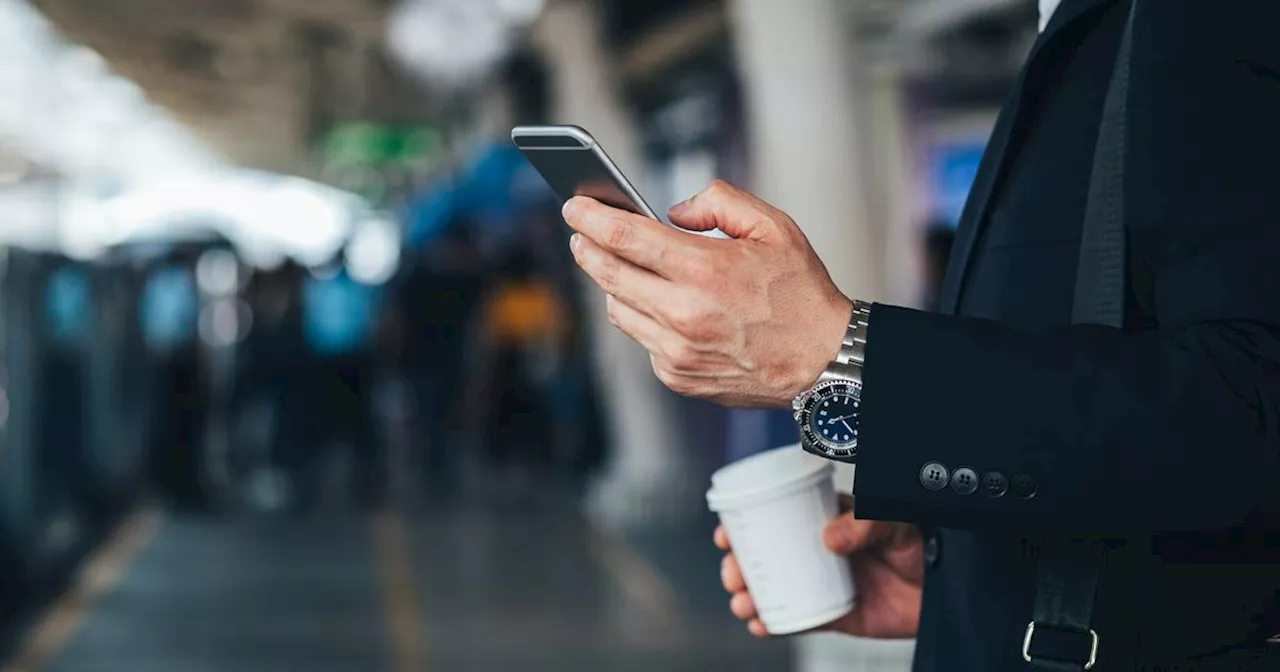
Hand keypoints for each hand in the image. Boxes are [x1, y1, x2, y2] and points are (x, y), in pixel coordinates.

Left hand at [563, 180, 852, 408]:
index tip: (574, 206)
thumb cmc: (801, 294)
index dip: (592, 218)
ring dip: (614, 284)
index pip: (626, 238)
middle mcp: (684, 313)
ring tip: (621, 266)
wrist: (823, 361)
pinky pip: (642, 339)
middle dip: (587, 247)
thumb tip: (674, 211)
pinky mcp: (677, 376)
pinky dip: (644, 318)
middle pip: (609, 274)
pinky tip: (661, 305)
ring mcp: (677, 350)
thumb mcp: (773, 227)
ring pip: (619, 309)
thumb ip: (720, 203)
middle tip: (581, 232)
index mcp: (705, 270)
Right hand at [716, 495, 923, 639]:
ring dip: (749, 595)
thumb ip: (865, 524)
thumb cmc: (923, 543)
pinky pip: (796, 619)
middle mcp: (817, 550)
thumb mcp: (894, 521)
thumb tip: (830, 538)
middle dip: (739, 565)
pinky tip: (760, 624)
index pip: (775, 515)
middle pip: (764, 556)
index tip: (727, 531)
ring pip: (773, 589)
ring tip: (742, 601)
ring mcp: (822, 583)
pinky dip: (774, 624)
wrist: (948, 587)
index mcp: (825, 518)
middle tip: (734, 573)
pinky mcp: (833, 614)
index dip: (744, 523)